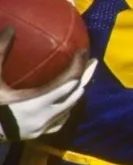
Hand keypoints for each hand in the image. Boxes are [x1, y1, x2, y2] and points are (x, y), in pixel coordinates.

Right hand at [0, 26, 97, 141]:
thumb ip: (1, 54)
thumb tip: (10, 29)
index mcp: (36, 103)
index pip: (68, 83)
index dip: (79, 67)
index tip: (84, 52)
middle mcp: (46, 116)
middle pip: (75, 95)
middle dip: (85, 77)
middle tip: (91, 61)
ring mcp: (43, 127)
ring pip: (70, 108)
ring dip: (77, 92)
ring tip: (82, 77)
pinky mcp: (39, 134)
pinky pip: (61, 120)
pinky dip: (66, 107)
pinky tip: (65, 100)